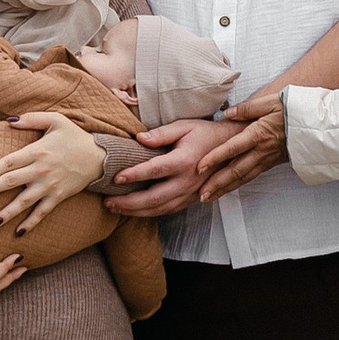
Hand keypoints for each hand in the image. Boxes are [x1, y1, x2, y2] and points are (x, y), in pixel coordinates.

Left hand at [0, 113, 104, 237]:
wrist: (98, 156)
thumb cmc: (74, 137)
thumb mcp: (55, 120)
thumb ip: (31, 118)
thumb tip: (9, 120)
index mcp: (37, 150)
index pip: (9, 162)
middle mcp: (41, 170)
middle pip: (11, 182)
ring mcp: (49, 185)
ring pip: (24, 201)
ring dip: (7, 212)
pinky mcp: (58, 196)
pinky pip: (42, 212)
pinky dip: (31, 223)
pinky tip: (19, 232)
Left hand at [103, 121, 220, 219]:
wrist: (230, 147)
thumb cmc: (205, 133)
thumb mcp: (185, 126)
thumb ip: (162, 133)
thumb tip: (139, 139)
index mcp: (184, 161)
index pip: (155, 170)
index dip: (134, 175)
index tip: (116, 177)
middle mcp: (188, 181)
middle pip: (154, 198)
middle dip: (128, 203)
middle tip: (108, 202)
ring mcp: (191, 193)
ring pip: (160, 209)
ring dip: (136, 212)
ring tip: (115, 209)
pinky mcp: (192, 199)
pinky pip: (169, 210)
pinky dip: (150, 213)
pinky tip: (136, 211)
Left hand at [196, 96, 287, 199]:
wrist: (313, 125)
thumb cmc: (291, 111)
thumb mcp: (270, 102)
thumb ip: (247, 108)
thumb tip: (227, 113)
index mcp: (258, 135)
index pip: (233, 148)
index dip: (216, 157)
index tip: (200, 166)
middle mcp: (260, 151)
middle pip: (236, 170)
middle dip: (217, 183)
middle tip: (201, 194)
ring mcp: (265, 160)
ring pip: (242, 178)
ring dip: (224, 189)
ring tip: (208, 197)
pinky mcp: (269, 164)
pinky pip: (250, 177)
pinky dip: (236, 185)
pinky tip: (226, 190)